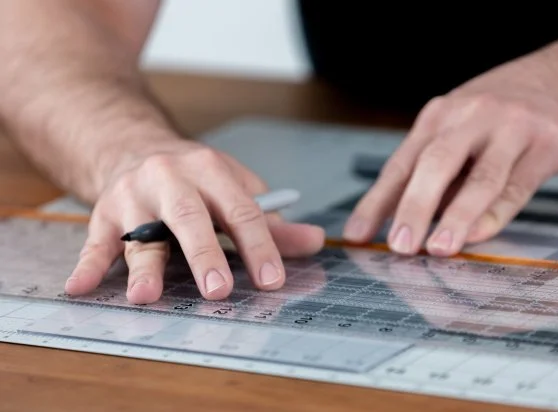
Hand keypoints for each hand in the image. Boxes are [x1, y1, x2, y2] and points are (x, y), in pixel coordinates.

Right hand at [64, 139, 324, 303]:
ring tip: (145, 295)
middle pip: (189, 218)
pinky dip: (87, 265)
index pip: (241, 210)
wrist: (136, 147)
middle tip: (218, 290)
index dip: (259, 246)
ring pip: (139, 232)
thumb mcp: (236, 189)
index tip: (271, 280)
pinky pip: (94, 241)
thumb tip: (315, 242)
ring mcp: (134, 194)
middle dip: (204, 254)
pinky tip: (80, 287)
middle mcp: (171, 178)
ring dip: (142, 266)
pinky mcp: (104, 212)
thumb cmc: (194, 178)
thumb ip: (274, 222)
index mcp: (212, 170)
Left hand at [343, 46, 557, 256]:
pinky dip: (495, 213)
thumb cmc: (501, 109)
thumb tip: (396, 217)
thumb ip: (431, 169)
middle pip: (435, 164)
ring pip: (479, 177)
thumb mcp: (457, 126)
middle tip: (399, 245)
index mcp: (438, 116)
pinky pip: (517, 185)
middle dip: (413, 207)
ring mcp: (510, 128)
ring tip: (438, 247)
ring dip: (455, 216)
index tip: (357, 235)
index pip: (400, 164)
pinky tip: (478, 234)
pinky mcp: (546, 144)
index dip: (375, 202)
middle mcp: (470, 117)